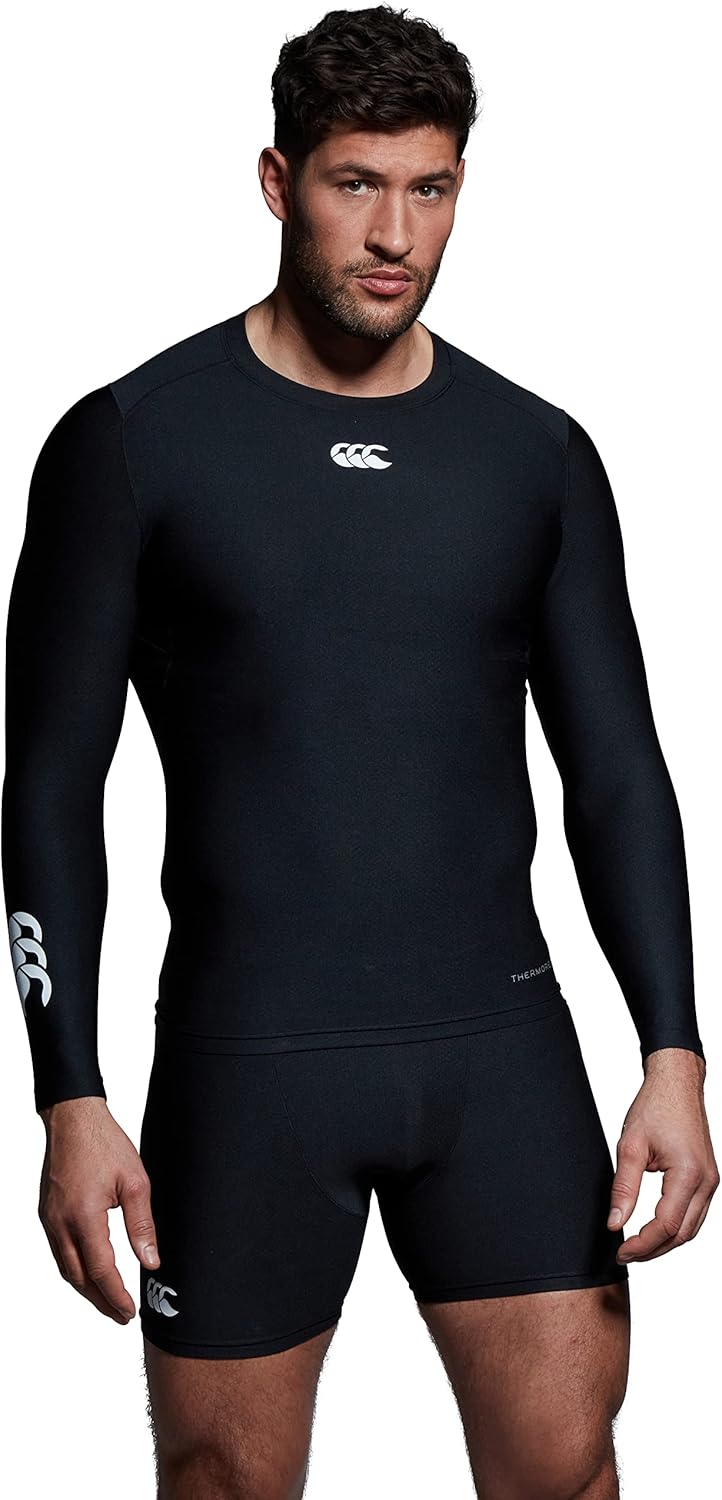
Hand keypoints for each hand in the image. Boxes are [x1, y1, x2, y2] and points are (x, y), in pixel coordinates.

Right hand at [38, 1096, 159, 1323]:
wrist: (73, 1119)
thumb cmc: (104, 1144)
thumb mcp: (134, 1182)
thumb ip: (142, 1225)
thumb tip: (151, 1261)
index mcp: (84, 1216)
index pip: (100, 1270)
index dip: (116, 1296)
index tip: (130, 1312)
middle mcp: (61, 1223)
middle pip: (79, 1278)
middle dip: (100, 1301)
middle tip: (121, 1316)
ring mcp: (49, 1220)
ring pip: (66, 1268)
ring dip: (86, 1289)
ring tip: (108, 1301)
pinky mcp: (46, 1213)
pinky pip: (59, 1252)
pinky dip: (75, 1270)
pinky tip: (89, 1272)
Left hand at [607, 1049, 718, 1262]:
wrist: (677, 1084)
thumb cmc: (656, 1107)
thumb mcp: (630, 1146)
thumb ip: (623, 1188)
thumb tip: (615, 1223)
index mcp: (688, 1174)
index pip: (666, 1225)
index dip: (642, 1244)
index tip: (620, 1250)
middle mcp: (706, 1182)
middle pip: (682, 1234)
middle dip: (653, 1250)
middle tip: (625, 1254)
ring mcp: (711, 1181)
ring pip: (691, 1228)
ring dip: (665, 1242)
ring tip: (637, 1247)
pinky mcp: (708, 1179)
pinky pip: (695, 1214)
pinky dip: (676, 1228)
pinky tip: (655, 1230)